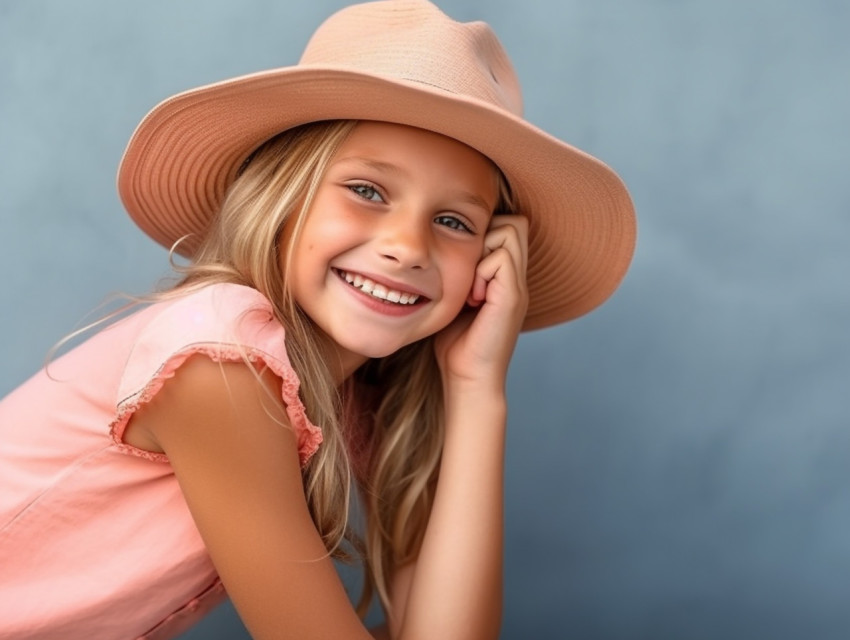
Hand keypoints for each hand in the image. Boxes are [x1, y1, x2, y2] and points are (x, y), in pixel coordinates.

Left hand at [434, 214, 527, 393]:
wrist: (467, 378)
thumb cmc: (454, 344)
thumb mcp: (453, 298)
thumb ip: (457, 273)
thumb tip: (435, 247)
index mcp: (503, 277)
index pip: (507, 224)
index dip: (484, 231)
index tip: (463, 263)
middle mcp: (515, 278)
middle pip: (514, 222)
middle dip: (486, 234)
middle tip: (468, 269)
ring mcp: (517, 286)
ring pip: (510, 231)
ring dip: (483, 251)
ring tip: (471, 286)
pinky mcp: (513, 297)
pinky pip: (501, 258)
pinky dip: (482, 271)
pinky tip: (473, 299)